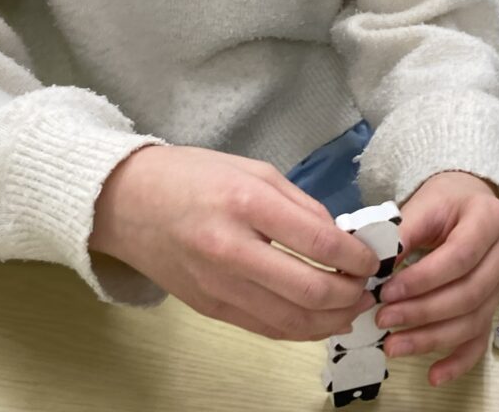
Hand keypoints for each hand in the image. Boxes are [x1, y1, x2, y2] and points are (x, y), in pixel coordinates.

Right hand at [89, 145, 379, 340]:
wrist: (126, 202)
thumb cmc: (190, 176)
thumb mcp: (251, 168)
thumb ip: (299, 203)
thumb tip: (339, 237)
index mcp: (244, 202)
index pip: (317, 241)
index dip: (355, 256)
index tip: (371, 257)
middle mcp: (231, 248)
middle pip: (308, 290)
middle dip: (350, 294)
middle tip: (367, 286)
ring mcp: (217, 285)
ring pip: (290, 321)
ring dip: (332, 320)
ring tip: (352, 307)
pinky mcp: (209, 308)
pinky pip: (266, 328)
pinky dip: (300, 329)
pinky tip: (319, 318)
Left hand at [375, 171, 498, 385]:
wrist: (470, 198)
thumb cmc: (443, 200)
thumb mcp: (422, 205)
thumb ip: (401, 233)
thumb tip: (373, 268)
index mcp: (490, 218)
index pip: (458, 257)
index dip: (422, 280)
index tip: (386, 292)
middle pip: (468, 294)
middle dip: (423, 313)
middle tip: (384, 321)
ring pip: (473, 320)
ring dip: (432, 338)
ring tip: (394, 347)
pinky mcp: (496, 303)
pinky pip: (481, 338)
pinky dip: (458, 360)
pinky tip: (434, 375)